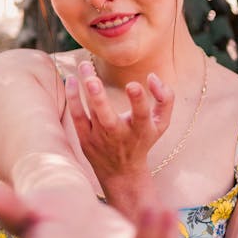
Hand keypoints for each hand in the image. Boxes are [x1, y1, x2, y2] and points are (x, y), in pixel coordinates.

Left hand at [65, 61, 173, 201]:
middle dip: (99, 99)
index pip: (141, 114)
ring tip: (84, 65)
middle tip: (92, 81)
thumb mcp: (162, 123)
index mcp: (141, 129)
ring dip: (84, 88)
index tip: (133, 85)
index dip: (138, 100)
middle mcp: (119, 134)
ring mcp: (100, 137)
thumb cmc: (143, 139)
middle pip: (107, 117)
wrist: (122, 172)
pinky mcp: (85, 137)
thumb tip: (152, 76)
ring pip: (90, 112)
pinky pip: (77, 116)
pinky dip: (73, 99)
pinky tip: (72, 79)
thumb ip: (165, 98)